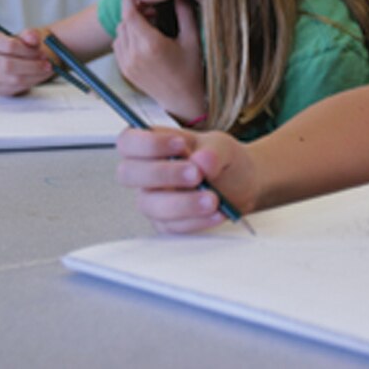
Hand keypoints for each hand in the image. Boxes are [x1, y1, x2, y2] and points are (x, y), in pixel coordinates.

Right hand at [0, 27, 53, 95]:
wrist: (23, 57)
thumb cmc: (25, 44)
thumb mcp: (28, 36)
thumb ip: (30, 35)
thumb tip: (33, 38)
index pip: (9, 46)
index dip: (29, 50)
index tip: (42, 52)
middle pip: (8, 65)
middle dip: (32, 65)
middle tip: (48, 64)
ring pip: (14, 79)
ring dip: (35, 75)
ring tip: (47, 69)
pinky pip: (16, 88)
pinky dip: (32, 82)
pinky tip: (40, 76)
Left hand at [113, 0, 205, 121]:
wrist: (182, 99)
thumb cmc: (191, 69)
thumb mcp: (192, 39)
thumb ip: (185, 13)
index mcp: (151, 44)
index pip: (130, 13)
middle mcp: (135, 54)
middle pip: (124, 21)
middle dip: (134, 11)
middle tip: (151, 9)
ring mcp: (127, 64)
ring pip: (119, 32)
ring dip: (130, 25)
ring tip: (149, 26)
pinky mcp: (125, 70)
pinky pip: (118, 46)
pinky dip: (126, 38)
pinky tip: (143, 40)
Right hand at [116, 126, 255, 232]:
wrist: (240, 184)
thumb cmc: (220, 160)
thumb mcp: (222, 146)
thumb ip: (213, 150)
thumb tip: (201, 161)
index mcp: (153, 146)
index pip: (128, 142)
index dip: (147, 144)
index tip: (180, 145)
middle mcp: (147, 174)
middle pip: (128, 173)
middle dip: (163, 174)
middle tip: (197, 174)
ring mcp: (154, 200)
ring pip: (150, 205)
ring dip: (183, 203)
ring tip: (213, 199)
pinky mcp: (167, 223)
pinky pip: (172, 226)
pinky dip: (197, 220)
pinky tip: (217, 212)